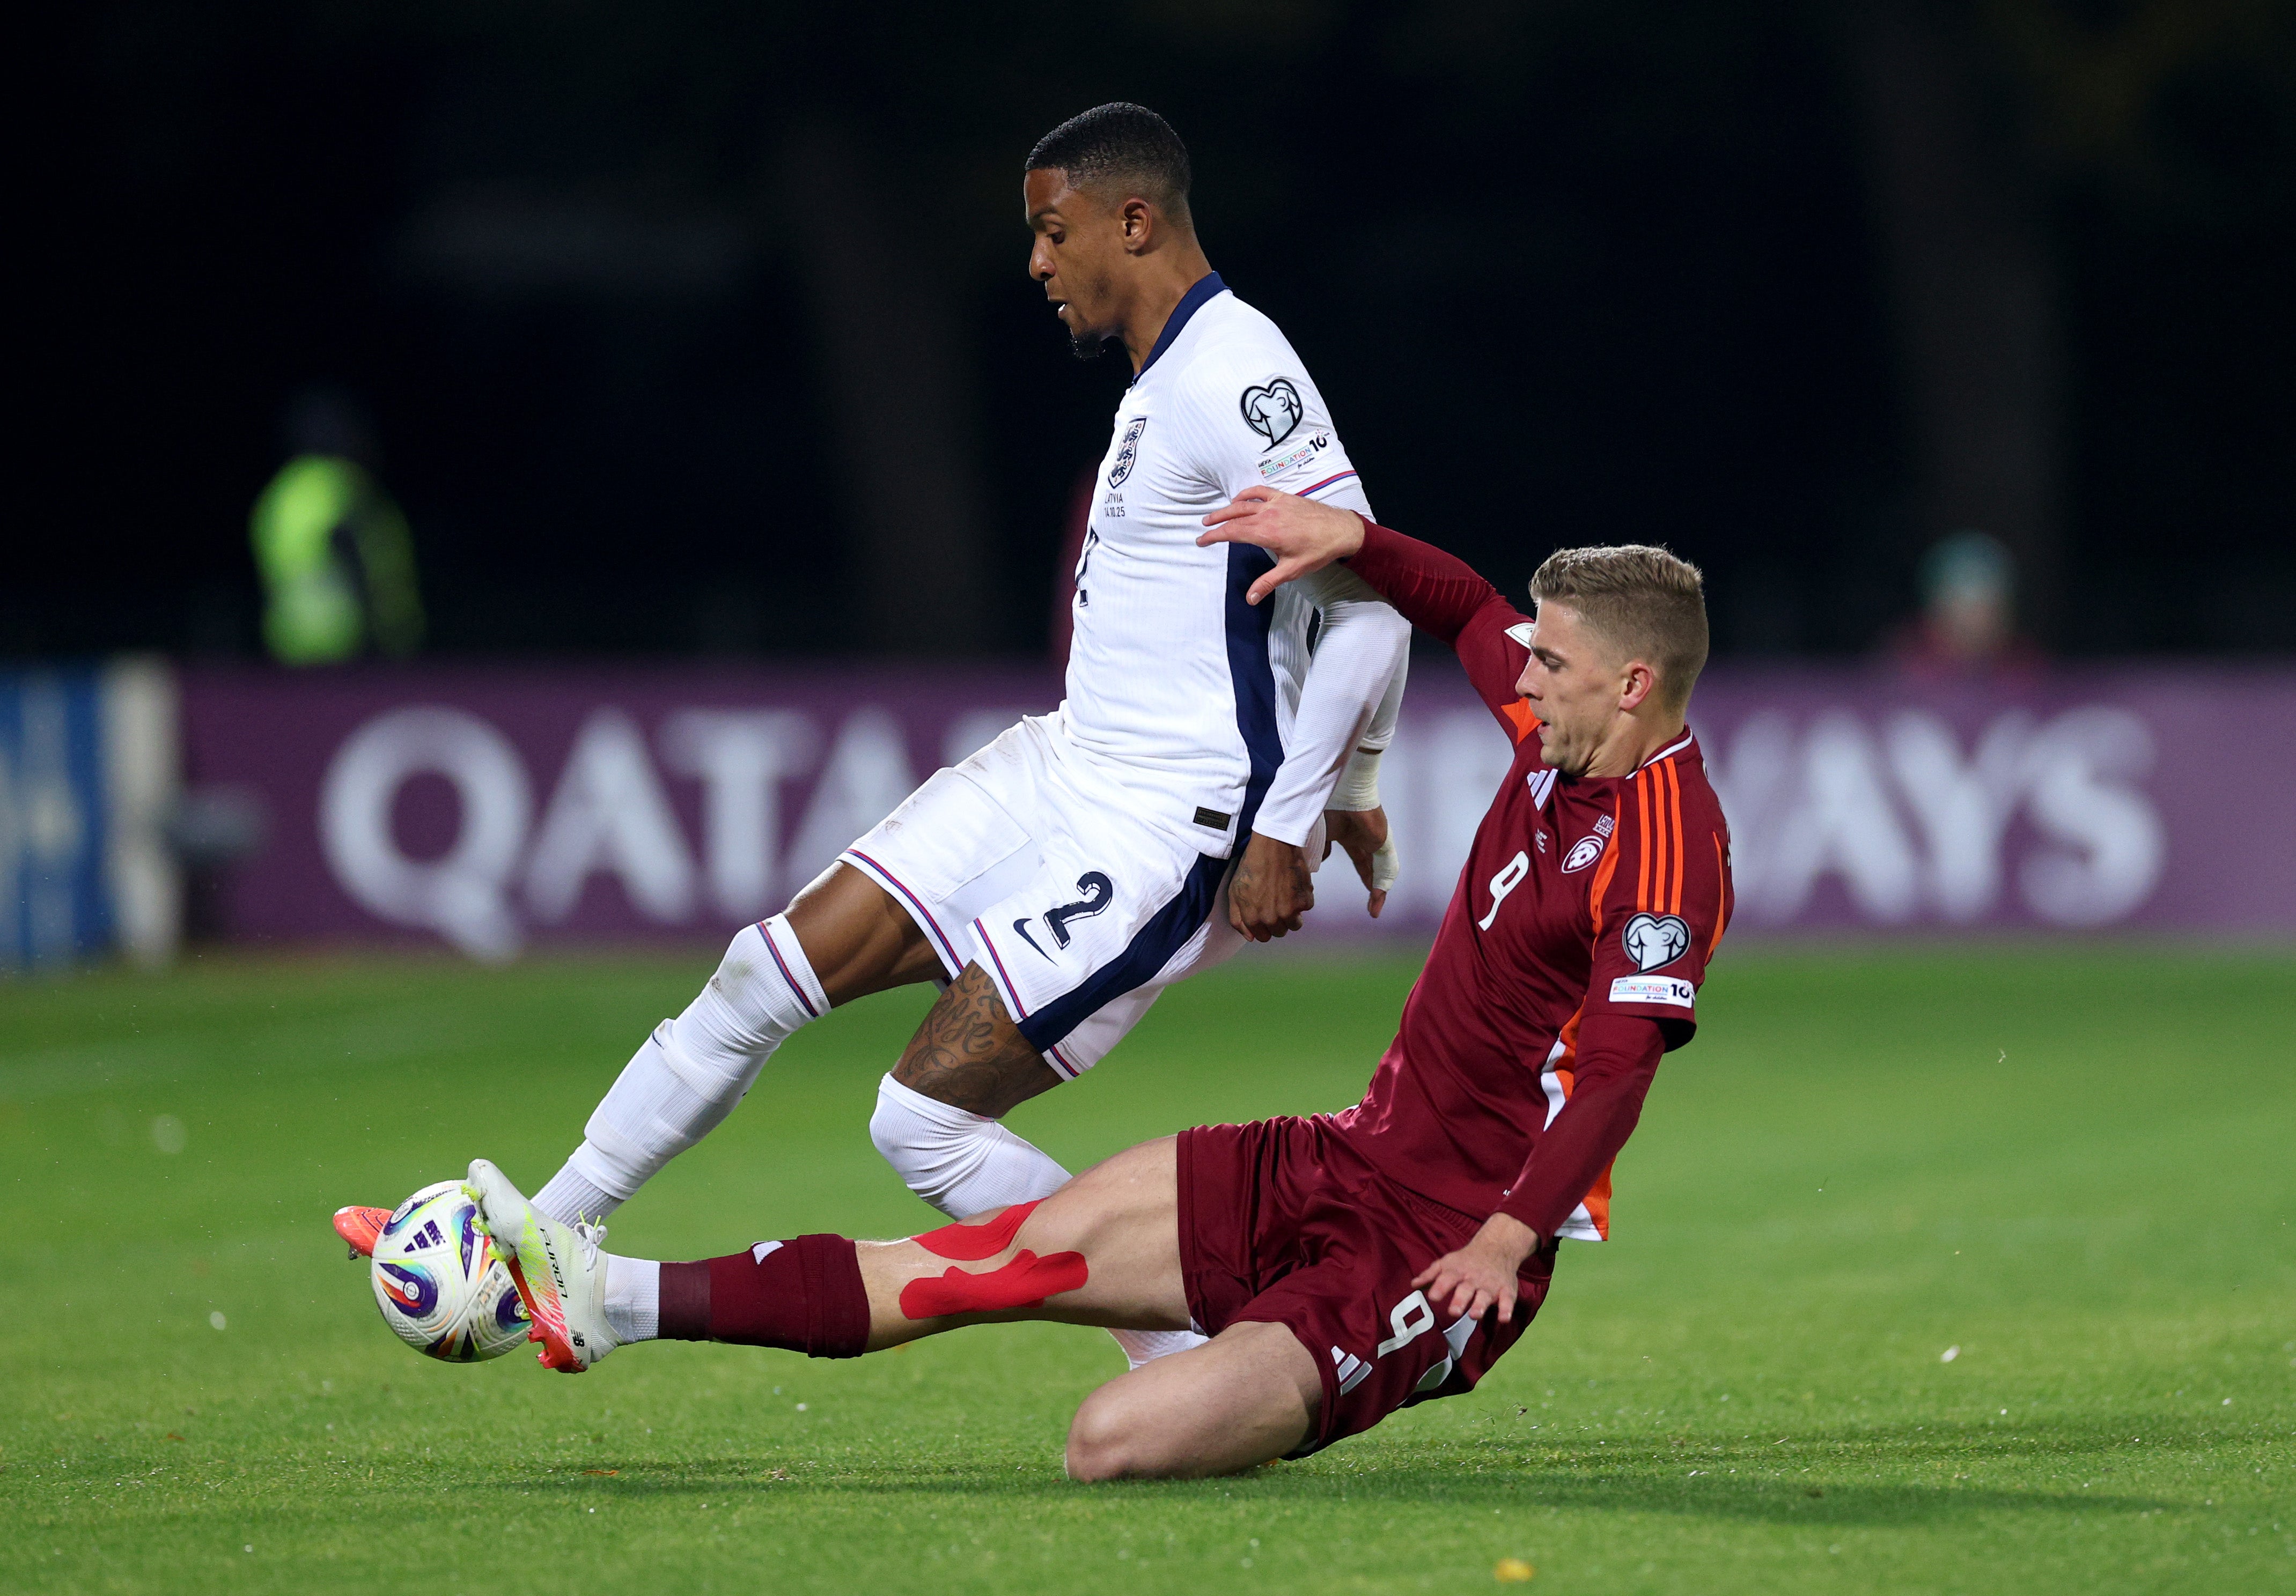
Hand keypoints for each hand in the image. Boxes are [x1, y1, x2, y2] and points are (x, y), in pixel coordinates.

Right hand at [1196, 486, 1366, 605]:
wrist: (1341, 530)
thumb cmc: (1318, 551)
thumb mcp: (1291, 570)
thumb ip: (1268, 582)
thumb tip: (1250, 598)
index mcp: (1266, 533)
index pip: (1232, 532)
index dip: (1214, 536)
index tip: (1201, 540)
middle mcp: (1268, 515)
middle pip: (1234, 516)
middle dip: (1216, 523)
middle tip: (1203, 528)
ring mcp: (1276, 504)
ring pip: (1244, 503)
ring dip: (1227, 508)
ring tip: (1214, 516)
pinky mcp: (1284, 497)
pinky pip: (1260, 491)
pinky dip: (1246, 493)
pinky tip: (1239, 499)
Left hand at [1228, 832, 1313, 940]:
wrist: (1273, 845)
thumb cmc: (1252, 866)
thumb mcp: (1235, 892)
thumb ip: (1238, 918)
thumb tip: (1250, 938)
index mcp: (1253, 918)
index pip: (1263, 937)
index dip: (1264, 926)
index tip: (1266, 913)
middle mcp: (1271, 919)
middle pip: (1280, 932)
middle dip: (1278, 920)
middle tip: (1276, 901)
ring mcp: (1289, 912)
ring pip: (1295, 925)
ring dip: (1292, 914)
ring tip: (1287, 895)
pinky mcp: (1304, 901)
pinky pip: (1306, 908)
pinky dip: (1302, 898)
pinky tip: (1294, 883)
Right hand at [1322, 806, 1394, 917]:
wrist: (1339, 791)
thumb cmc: (1328, 806)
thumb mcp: (1319, 833)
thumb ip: (1320, 848)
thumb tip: (1317, 863)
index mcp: (1350, 835)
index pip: (1360, 860)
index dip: (1362, 876)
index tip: (1363, 890)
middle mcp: (1365, 838)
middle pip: (1371, 868)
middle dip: (1371, 887)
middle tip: (1372, 907)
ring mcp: (1375, 840)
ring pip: (1379, 871)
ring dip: (1377, 892)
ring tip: (1374, 911)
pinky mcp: (1381, 843)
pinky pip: (1384, 868)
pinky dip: (1381, 885)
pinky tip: (1377, 899)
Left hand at [1412, 1214, 1539, 1324]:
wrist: (1497, 1246)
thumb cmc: (1466, 1259)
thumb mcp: (1447, 1262)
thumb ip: (1430, 1274)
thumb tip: (1413, 1285)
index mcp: (1457, 1271)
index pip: (1447, 1278)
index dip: (1440, 1288)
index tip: (1433, 1298)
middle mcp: (1473, 1278)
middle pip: (1465, 1289)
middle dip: (1459, 1300)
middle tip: (1453, 1312)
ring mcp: (1490, 1284)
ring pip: (1485, 1296)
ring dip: (1480, 1305)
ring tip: (1475, 1315)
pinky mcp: (1506, 1289)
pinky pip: (1507, 1300)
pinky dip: (1506, 1309)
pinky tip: (1504, 1319)